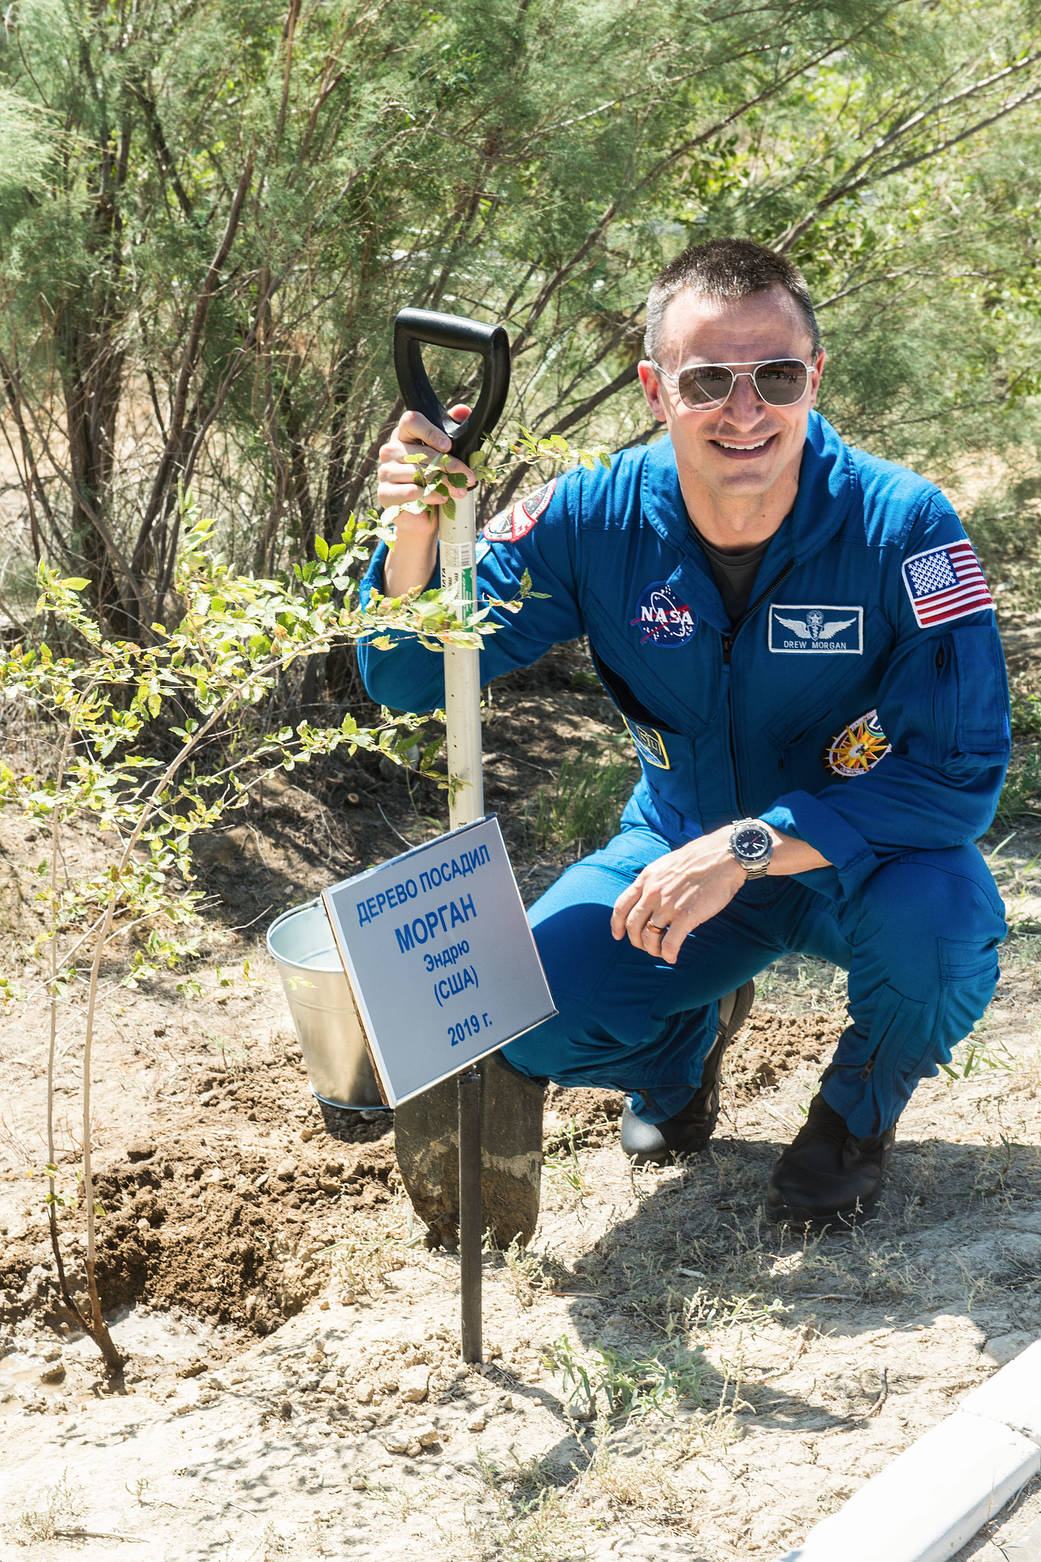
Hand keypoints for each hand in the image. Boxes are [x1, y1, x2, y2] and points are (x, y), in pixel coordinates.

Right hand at [377, 405, 475, 596]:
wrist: (424, 516)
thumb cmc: (436, 480)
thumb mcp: (448, 455)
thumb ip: (453, 430)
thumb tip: (464, 410)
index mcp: (404, 435)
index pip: (411, 420)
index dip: (431, 431)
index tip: (449, 445)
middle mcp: (390, 450)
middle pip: (420, 452)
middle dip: (450, 465)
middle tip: (469, 477)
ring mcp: (384, 472)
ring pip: (417, 473)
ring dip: (444, 483)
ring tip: (460, 491)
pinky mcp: (385, 494)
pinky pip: (409, 492)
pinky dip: (429, 495)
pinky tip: (442, 498)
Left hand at [610, 828, 745, 964]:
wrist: (724, 855)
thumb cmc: (701, 858)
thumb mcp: (667, 864)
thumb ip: (655, 880)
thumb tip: (649, 894)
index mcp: (646, 878)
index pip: (621, 906)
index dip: (617, 924)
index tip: (618, 935)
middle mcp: (652, 893)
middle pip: (633, 925)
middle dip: (636, 941)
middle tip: (645, 947)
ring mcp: (668, 905)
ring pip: (649, 937)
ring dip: (653, 949)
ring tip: (661, 952)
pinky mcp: (686, 916)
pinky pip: (670, 944)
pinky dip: (668, 954)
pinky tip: (672, 957)